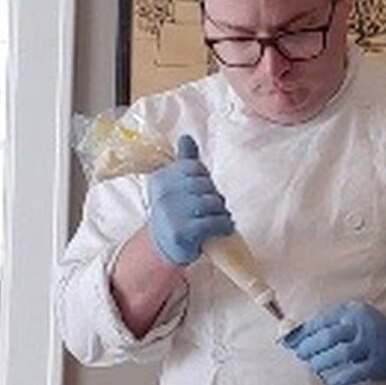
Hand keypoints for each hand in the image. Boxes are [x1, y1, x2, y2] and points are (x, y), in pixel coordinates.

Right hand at [145, 135, 232, 265]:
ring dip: (221, 212)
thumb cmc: (175, 212)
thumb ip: (183, 162)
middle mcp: (163, 194)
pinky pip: (214, 222)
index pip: (196, 169)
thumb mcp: (174, 185)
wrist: (163, 247)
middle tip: (213, 208)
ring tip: (218, 218)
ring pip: (212, 203)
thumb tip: (186, 137)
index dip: (205, 181)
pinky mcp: (182, 232)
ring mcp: (171, 213)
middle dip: (215, 197)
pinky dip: (224, 225)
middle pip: (206, 186)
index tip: (201, 193)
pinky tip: (223, 228)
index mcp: (161, 179)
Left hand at [282, 302, 385, 384]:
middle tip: (301, 354)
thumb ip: (326, 324)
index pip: (322, 320)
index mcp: (352, 312)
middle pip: (329, 336)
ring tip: (314, 366)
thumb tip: (294, 336)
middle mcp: (362, 326)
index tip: (291, 340)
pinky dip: (339, 378)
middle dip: (309, 347)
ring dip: (322, 361)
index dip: (304, 332)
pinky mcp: (376, 364)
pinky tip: (330, 380)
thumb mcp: (350, 318)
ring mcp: (371, 345)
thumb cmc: (367, 330)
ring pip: (341, 353)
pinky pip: (354, 373)